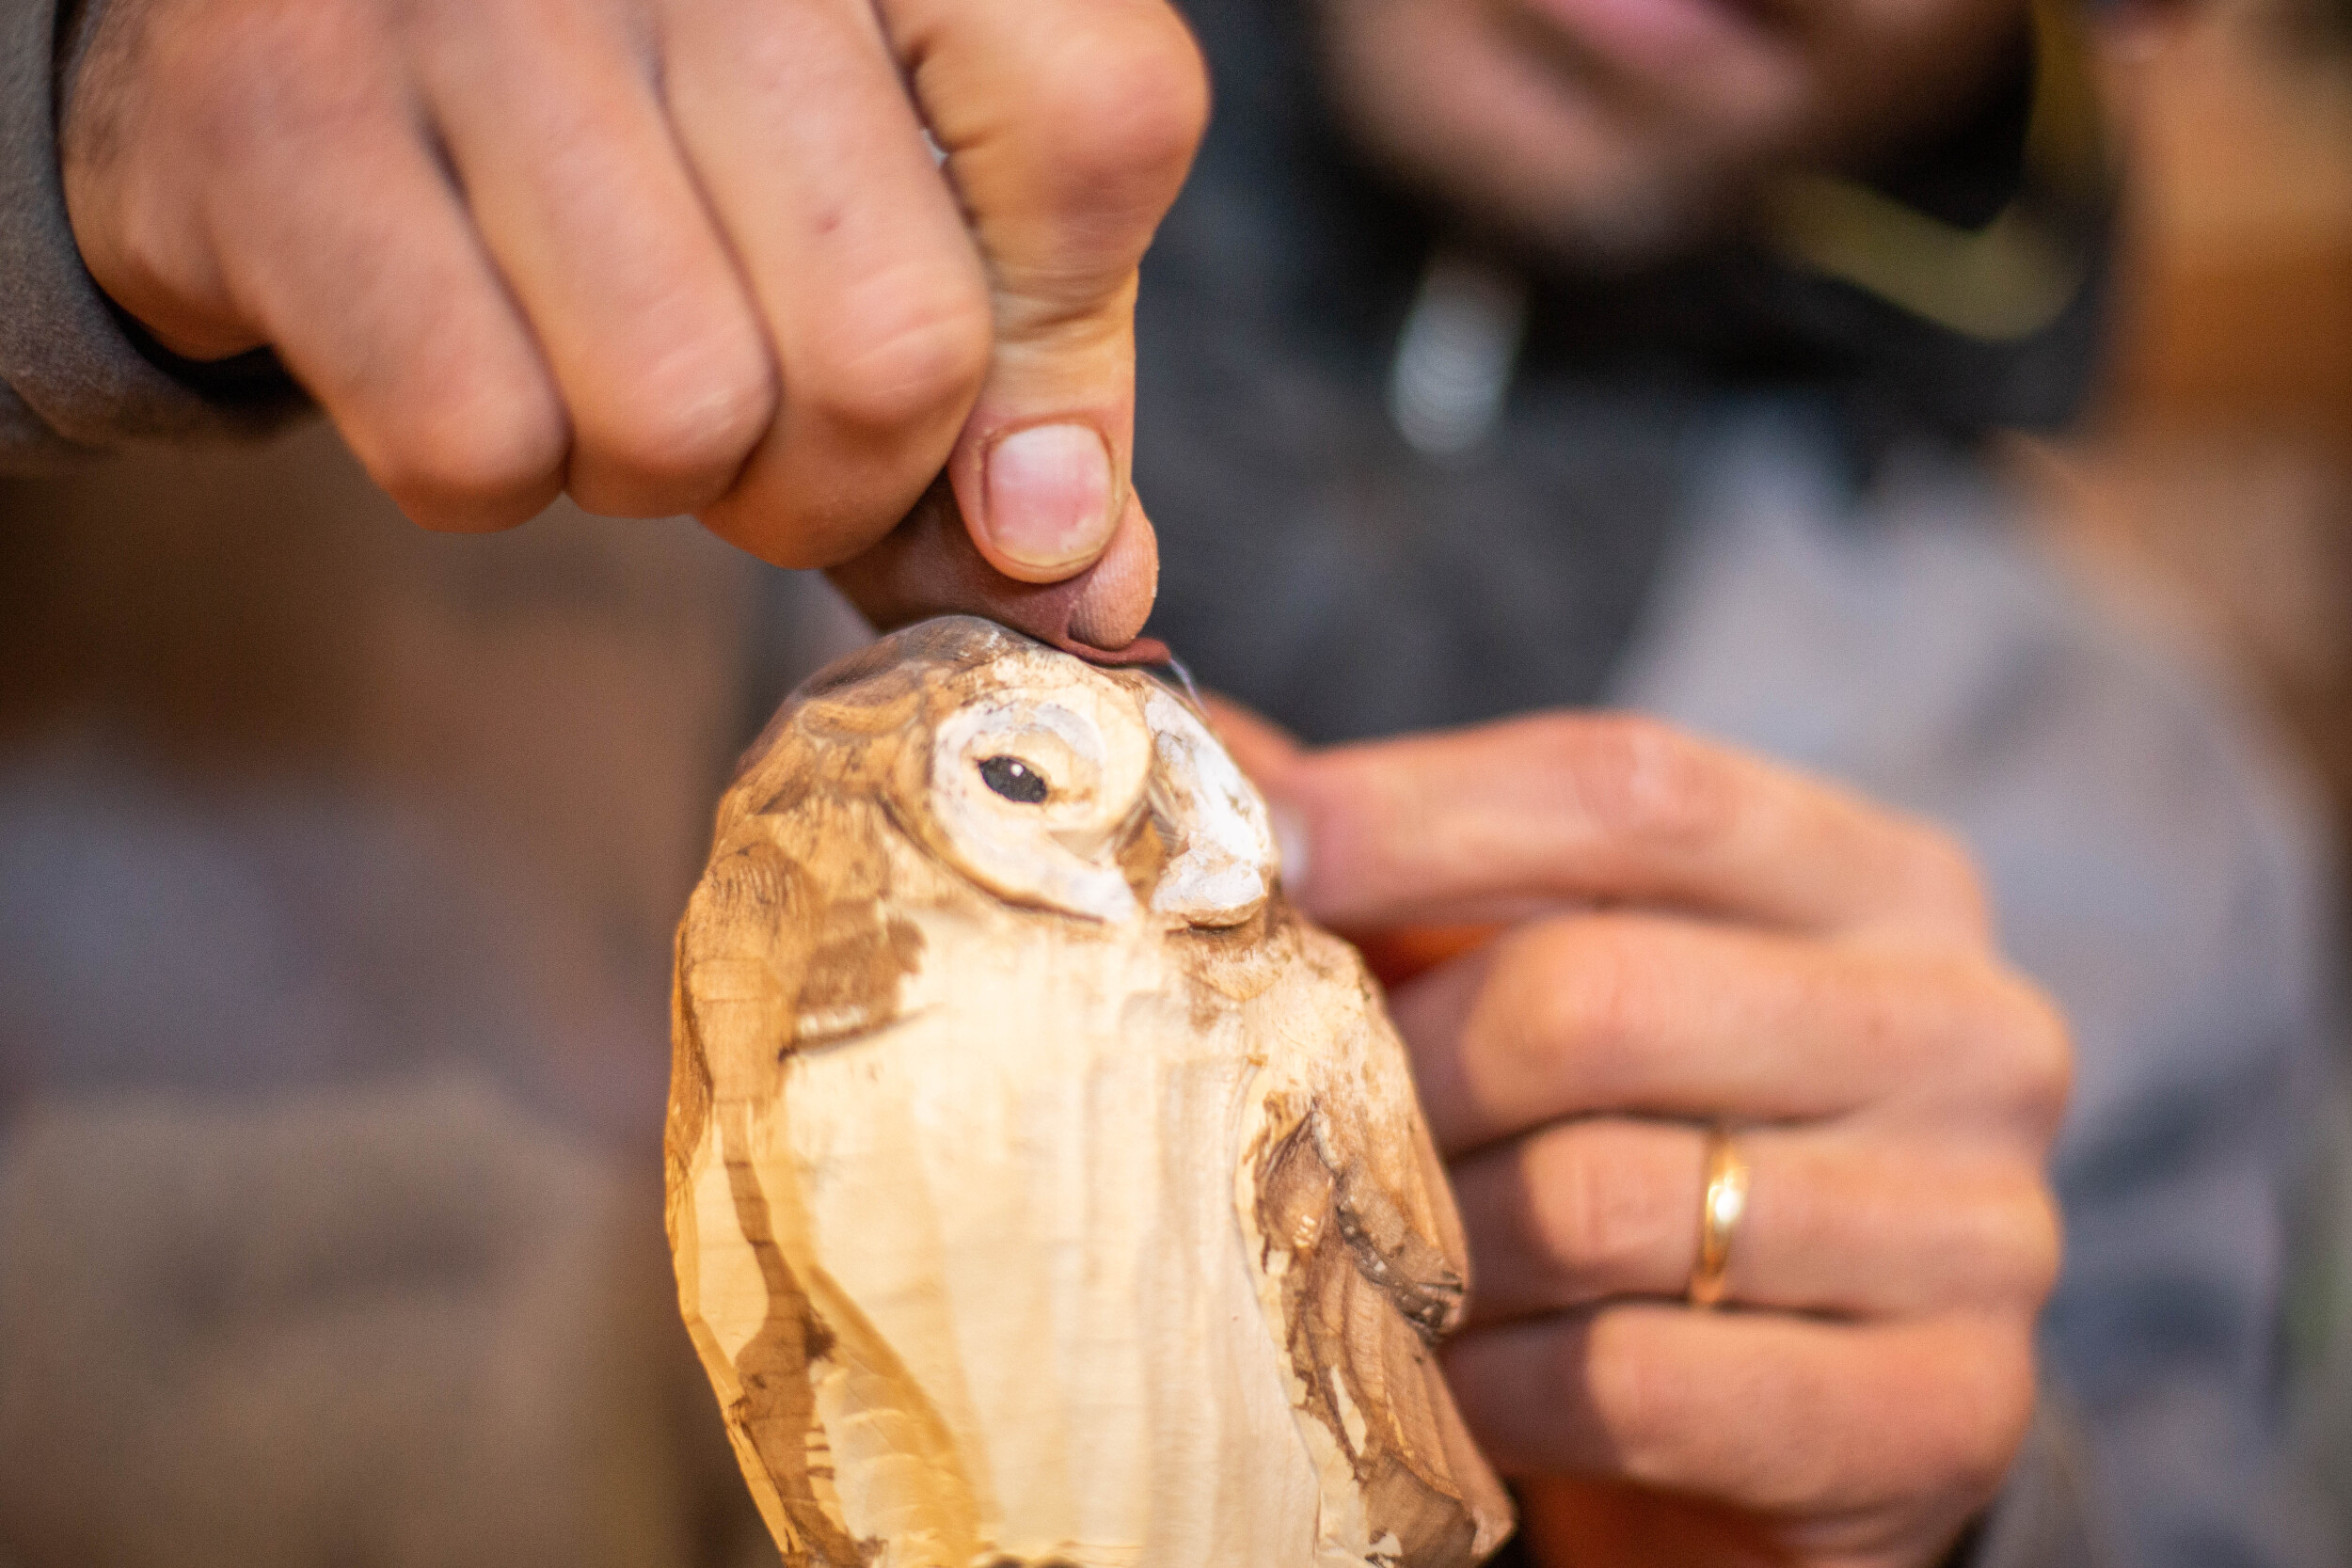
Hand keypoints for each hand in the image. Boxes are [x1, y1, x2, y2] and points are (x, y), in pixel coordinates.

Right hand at [59, 0, 1204, 645]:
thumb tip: (1080, 585)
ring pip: (681, 415)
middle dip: (834, 481)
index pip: (1095, 125)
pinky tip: (462, 348)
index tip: (1003, 476)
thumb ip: (1016, 368)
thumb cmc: (651, 128)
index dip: (1057, 371)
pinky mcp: (283, 109)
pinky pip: (475, 441)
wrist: (311, 27)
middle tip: (756, 427)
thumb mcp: (884, 200)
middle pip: (893, 343)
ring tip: (595, 357)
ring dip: (652, 473)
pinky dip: (484, 468)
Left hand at [1213, 702, 2069, 1567]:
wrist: (1821, 1392)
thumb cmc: (1666, 1139)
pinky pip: (1636, 1385)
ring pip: (1600, 1201)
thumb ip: (1427, 861)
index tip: (1264, 855)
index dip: (1418, 812)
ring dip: (1432, 1238)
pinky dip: (1495, 1385)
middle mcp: (1970, 1031)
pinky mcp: (1948, 1409)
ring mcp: (1983, 1228)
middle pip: (1594, 995)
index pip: (1632, 788)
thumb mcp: (1579, 967)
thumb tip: (1218, 755)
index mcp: (1886, 879)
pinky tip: (1446, 1376)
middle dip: (1399, 1064)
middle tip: (1296, 1116)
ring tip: (1364, 1248)